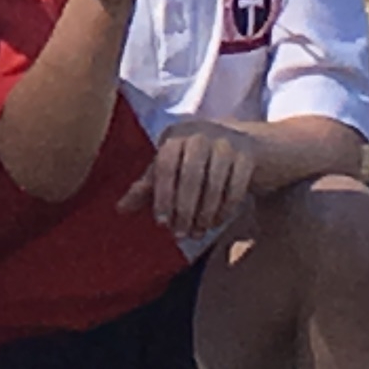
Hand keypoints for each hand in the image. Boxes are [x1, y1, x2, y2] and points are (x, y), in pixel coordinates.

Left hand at [130, 118, 256, 242]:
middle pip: (189, 175)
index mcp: (175, 136)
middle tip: (180, 234)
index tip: (161, 223)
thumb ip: (147, 187)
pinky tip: (216, 223)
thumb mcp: (171, 168)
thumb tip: (119, 209)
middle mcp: (199, 133)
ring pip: (213, 183)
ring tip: (197, 232)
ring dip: (204, 213)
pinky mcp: (248, 154)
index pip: (164, 165)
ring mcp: (226, 141)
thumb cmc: (198, 160)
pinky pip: (235, 187)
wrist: (247, 144)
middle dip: (184, 209)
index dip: (162, 196)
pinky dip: (224, 209)